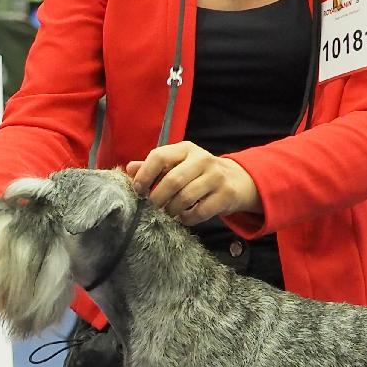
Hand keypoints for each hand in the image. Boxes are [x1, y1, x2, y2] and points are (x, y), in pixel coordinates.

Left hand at [126, 142, 259, 225]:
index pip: (159, 156)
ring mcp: (216, 176)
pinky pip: (200, 211)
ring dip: (172, 210)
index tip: (138, 190)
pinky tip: (183, 218)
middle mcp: (202, 159)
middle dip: (157, 198)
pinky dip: (187, 218)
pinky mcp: (226, 194)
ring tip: (167, 213)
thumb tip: (129, 169)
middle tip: (152, 208)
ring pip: (185, 197)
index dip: (145, 175)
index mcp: (186, 148)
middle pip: (172, 180)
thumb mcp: (178, 164)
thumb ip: (154, 166)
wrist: (238, 180)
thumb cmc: (199, 173)